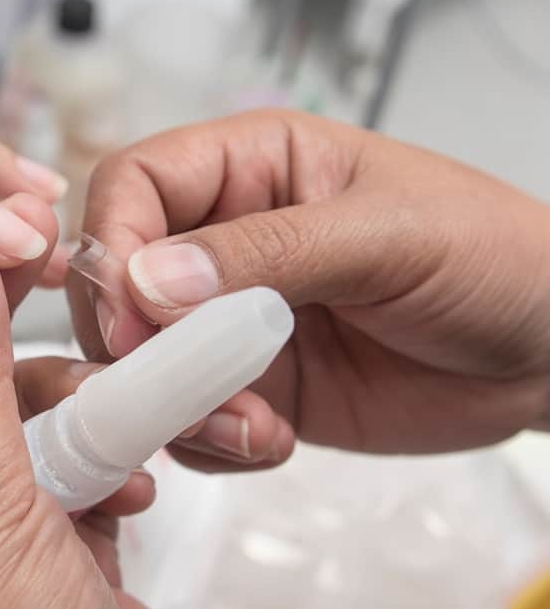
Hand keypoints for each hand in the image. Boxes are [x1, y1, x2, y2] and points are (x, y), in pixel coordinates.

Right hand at [69, 110, 549, 470]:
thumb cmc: (493, 257)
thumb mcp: (387, 235)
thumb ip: (268, 252)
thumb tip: (149, 280)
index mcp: (252, 167)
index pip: (134, 184)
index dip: (115, 243)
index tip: (131, 316)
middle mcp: (228, 241)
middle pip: (119, 279)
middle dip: (131, 341)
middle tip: (170, 386)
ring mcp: (233, 319)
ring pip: (143, 358)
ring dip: (173, 404)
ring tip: (248, 426)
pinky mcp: (252, 385)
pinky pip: (189, 416)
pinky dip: (208, 440)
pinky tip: (270, 440)